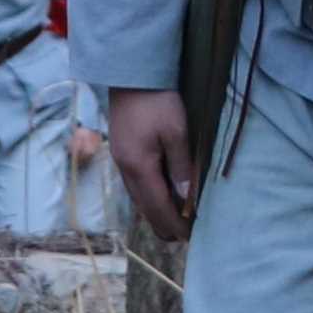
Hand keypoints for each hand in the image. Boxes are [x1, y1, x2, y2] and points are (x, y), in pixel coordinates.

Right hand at [107, 85, 201, 236]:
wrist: (131, 74)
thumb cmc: (158, 101)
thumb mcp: (176, 132)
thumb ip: (182, 166)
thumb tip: (186, 198)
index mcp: (139, 167)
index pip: (158, 208)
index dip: (174, 225)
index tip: (191, 238)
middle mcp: (126, 170)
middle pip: (145, 209)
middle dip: (165, 225)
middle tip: (186, 235)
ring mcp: (121, 162)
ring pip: (138, 199)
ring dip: (156, 212)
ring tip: (176, 221)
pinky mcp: (122, 153)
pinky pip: (136, 186)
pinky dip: (150, 198)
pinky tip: (161, 197)